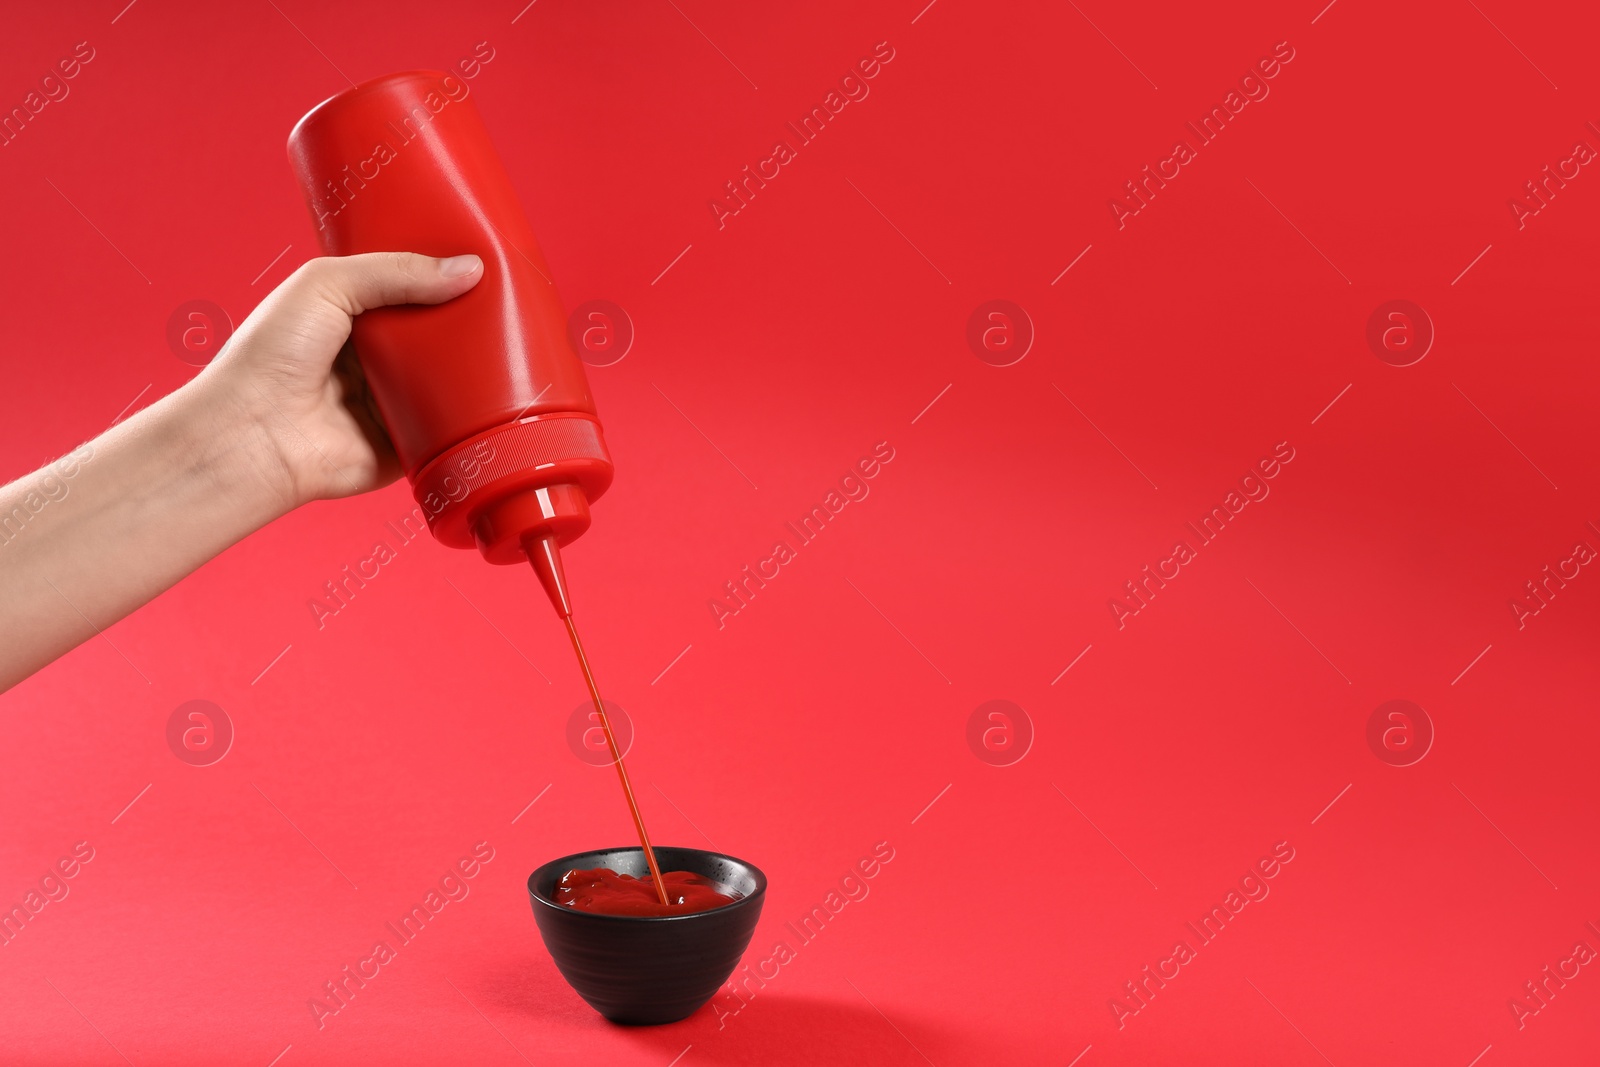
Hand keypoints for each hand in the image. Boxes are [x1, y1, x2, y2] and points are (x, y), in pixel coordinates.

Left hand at [203, 251, 483, 509]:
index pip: (408, 291)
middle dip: (467, 321)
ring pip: (450, 380)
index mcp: (349, 319)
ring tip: (518, 341)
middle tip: (511, 301)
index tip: (481, 263)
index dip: (441, 276)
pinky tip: (505, 392)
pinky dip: (473, 415)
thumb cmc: (268, 358)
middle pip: (436, 335)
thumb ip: (396, 271)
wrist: (254, 436)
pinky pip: (450, 427)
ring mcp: (391, 405)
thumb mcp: (327, 284)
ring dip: (477, 367)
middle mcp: (372, 362)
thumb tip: (468, 269)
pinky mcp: (407, 444)